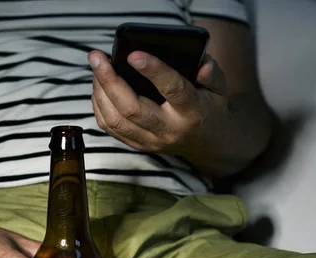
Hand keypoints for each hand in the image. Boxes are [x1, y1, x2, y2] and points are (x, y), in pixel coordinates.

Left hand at [88, 49, 228, 158]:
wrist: (205, 142)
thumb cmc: (209, 106)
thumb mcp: (220, 88)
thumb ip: (212, 74)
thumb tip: (202, 64)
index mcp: (192, 112)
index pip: (172, 90)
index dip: (153, 70)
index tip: (133, 54)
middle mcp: (169, 129)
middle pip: (131, 109)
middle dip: (110, 81)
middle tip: (97, 57)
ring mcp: (151, 141)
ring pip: (115, 120)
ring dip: (99, 92)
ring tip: (96, 67)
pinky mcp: (138, 145)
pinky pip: (110, 128)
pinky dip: (99, 106)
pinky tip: (98, 86)